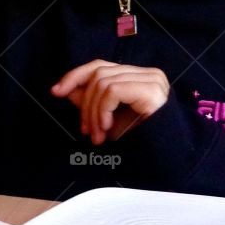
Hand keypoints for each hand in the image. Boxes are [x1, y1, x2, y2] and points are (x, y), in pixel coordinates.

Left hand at [51, 60, 169, 144]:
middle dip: (85, 104)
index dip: (75, 76)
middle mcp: (147, 73)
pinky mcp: (151, 91)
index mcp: (138, 77)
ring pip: (103, 82)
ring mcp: (151, 80)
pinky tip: (108, 128)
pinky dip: (103, 111)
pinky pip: (113, 91)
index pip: (100, 66)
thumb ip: (92, 103)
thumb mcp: (109, 119)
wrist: (168, 158)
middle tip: (86, 131)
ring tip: (97, 136)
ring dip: (93, 113)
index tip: (56, 91)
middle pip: (99, 73)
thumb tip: (66, 90)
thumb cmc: (142, 141)